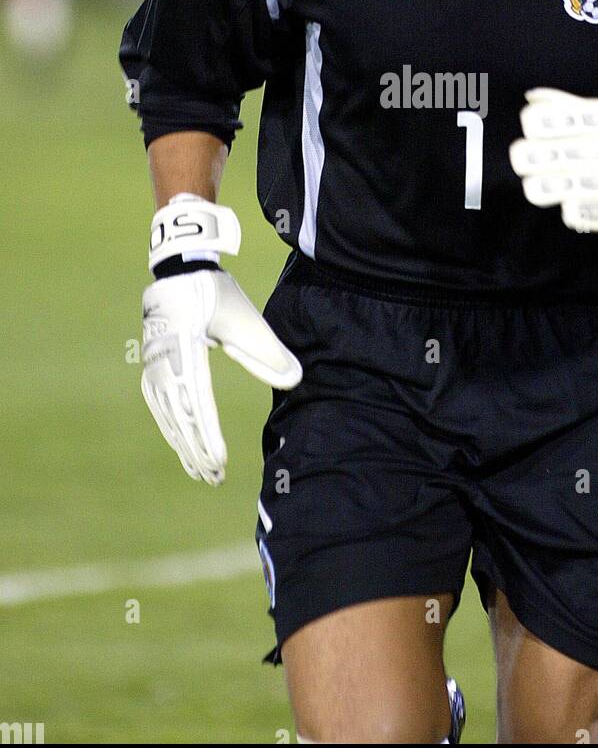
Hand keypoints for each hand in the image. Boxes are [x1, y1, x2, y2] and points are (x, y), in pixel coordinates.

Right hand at [141, 195, 301, 484]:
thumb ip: (268, 350)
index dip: (207, 434)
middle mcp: (163, 361)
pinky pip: (160, 407)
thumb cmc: (214, 292)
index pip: (197, 400)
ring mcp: (153, 365)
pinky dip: (172, 430)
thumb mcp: (245, 317)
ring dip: (184, 445)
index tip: (219, 460)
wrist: (180, 269)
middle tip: (214, 478)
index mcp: (184, 348)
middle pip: (180, 416)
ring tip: (201, 472)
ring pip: (168, 415)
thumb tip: (296, 379)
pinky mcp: (152, 366)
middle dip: (197, 450)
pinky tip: (182, 446)